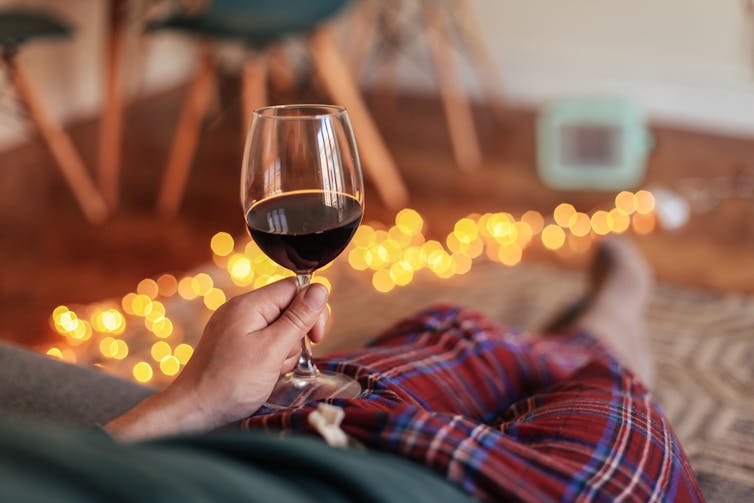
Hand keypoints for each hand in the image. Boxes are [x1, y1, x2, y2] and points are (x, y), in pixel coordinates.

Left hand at [105, 278, 328, 440]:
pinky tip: (261, 375)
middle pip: (288, 309)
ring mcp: (235, 328)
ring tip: (268, 371)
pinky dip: (270, 359)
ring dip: (283, 352)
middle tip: (283, 359)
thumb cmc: (230, 383)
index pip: (294, 288)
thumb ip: (298, 318)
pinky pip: (264, 343)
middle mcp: (240, 310)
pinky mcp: (233, 344)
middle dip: (295, 336)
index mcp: (248, 305)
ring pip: (279, 330)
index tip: (315, 338)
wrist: (193, 411)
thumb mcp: (273, 349)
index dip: (311, 310)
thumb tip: (320, 289)